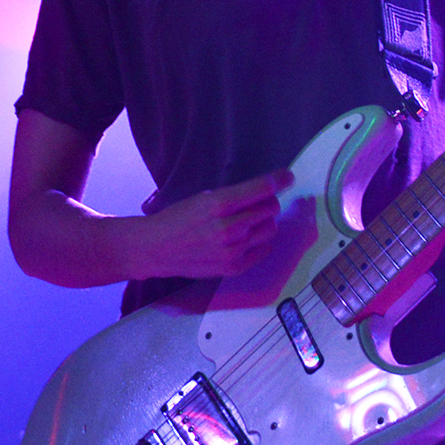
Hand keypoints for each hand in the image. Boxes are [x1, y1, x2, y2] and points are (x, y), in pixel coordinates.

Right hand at [132, 170, 292, 278]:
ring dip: (264, 222)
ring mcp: (233, 250)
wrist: (156, 249)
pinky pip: (263, 249)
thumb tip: (263, 191)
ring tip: (248, 221)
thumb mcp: (202, 198)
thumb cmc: (178, 219)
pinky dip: (259, 240)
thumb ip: (232, 197)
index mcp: (219, 205)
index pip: (261, 189)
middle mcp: (229, 228)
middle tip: (258, 202)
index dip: (279, 180)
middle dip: (268, 202)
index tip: (287, 177)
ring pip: (270, 229)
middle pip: (270, 209)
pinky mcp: (234, 267)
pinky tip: (245, 237)